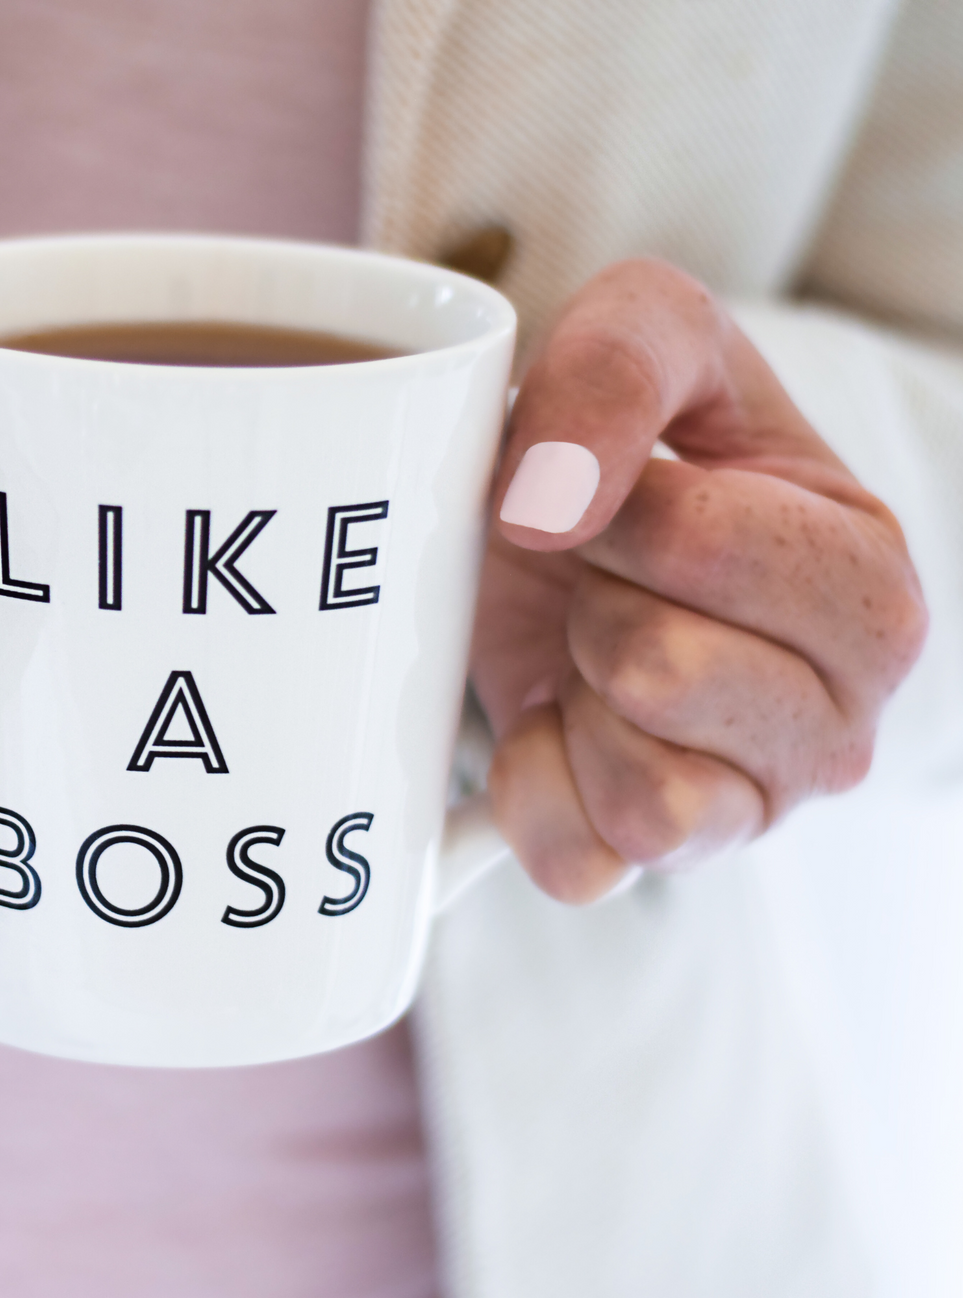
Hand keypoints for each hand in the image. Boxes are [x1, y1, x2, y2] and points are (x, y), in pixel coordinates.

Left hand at [470, 259, 926, 901]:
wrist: (556, 529)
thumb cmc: (627, 436)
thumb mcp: (645, 330)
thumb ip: (615, 366)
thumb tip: (547, 504)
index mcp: (867, 576)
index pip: (698, 546)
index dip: (609, 509)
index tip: (619, 498)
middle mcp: (844, 715)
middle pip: (655, 669)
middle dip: (590, 603)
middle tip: (603, 581)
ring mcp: (760, 805)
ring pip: (639, 792)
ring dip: (572, 702)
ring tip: (591, 649)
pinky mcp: (665, 863)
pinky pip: (579, 861)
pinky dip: (533, 789)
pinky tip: (557, 723)